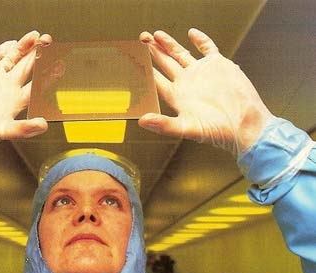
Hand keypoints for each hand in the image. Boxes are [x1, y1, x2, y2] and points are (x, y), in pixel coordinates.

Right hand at [0, 31, 50, 155]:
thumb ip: (22, 129)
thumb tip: (44, 125)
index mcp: (14, 103)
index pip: (37, 87)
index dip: (48, 76)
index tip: (60, 66)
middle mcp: (6, 89)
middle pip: (27, 69)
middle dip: (39, 56)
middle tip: (49, 43)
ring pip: (12, 59)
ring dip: (24, 48)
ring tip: (36, 37)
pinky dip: (3, 50)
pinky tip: (13, 43)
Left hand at [138, 28, 274, 155]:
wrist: (245, 125)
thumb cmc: (218, 132)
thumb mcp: (187, 129)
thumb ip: (164, 125)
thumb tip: (142, 121)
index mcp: (177, 96)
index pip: (156, 80)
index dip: (145, 70)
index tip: (133, 60)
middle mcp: (187, 83)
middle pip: (165, 63)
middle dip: (153, 51)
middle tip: (141, 40)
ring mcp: (201, 73)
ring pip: (181, 54)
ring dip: (168, 44)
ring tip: (155, 35)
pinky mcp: (218, 65)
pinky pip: (207, 48)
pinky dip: (200, 40)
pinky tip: (191, 33)